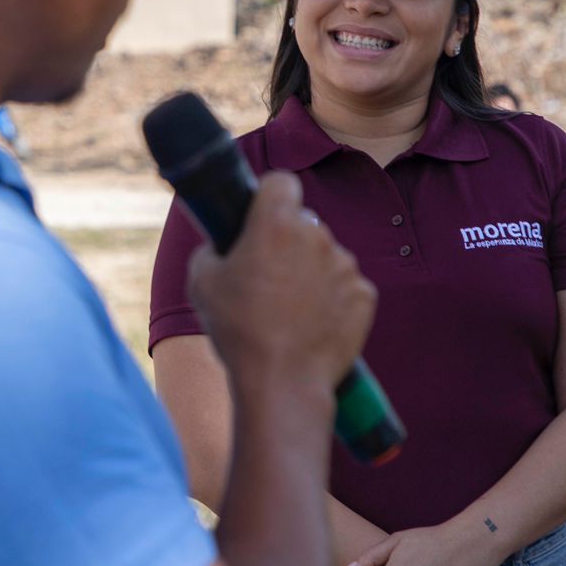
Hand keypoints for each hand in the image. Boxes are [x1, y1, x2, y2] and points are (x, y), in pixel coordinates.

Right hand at [187, 170, 375, 392]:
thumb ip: (212, 249)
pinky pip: (345, 286)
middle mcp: (317, 236)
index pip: (281, 182)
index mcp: (276, 223)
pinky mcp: (365, 295)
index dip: (268, 197)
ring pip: (325, 256)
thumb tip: (222, 245)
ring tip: (288, 310)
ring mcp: (345, 266)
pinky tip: (311, 324)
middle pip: (303, 224)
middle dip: (287, 243)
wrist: (282, 383)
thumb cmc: (238, 331)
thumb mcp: (201, 282)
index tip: (259, 217)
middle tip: (267, 277)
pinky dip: (332, 300)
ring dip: (310, 272)